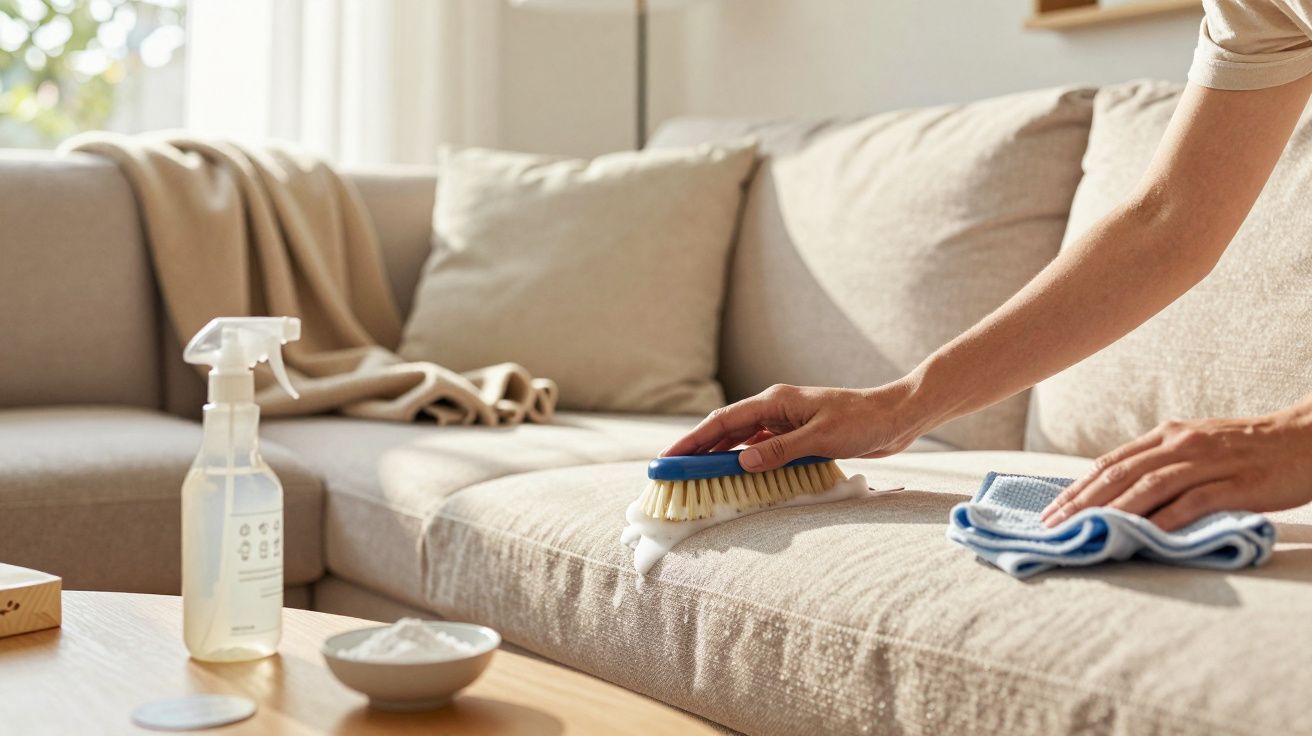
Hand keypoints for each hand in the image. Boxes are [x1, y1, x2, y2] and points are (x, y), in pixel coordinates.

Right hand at [659, 381, 930, 471]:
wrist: (896, 417)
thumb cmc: (863, 421)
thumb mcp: (821, 438)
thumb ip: (780, 450)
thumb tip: (742, 462)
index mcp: (774, 402)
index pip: (722, 421)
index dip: (693, 440)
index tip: (668, 458)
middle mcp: (775, 409)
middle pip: (726, 430)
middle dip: (697, 449)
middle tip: (671, 472)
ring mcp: (785, 423)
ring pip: (741, 440)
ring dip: (718, 457)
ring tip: (693, 476)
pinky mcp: (798, 436)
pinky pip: (761, 450)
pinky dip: (744, 462)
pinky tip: (734, 475)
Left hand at [1040, 404, 1311, 530]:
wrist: (1305, 440)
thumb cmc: (1247, 448)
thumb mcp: (1195, 445)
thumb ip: (1159, 462)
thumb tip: (1116, 487)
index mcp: (1167, 435)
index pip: (1111, 463)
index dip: (1077, 487)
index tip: (1051, 510)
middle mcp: (1181, 444)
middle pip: (1120, 474)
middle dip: (1082, 501)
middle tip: (1054, 525)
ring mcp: (1208, 463)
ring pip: (1150, 486)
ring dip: (1113, 510)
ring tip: (1086, 531)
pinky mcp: (1236, 483)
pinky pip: (1193, 502)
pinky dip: (1166, 518)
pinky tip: (1144, 535)